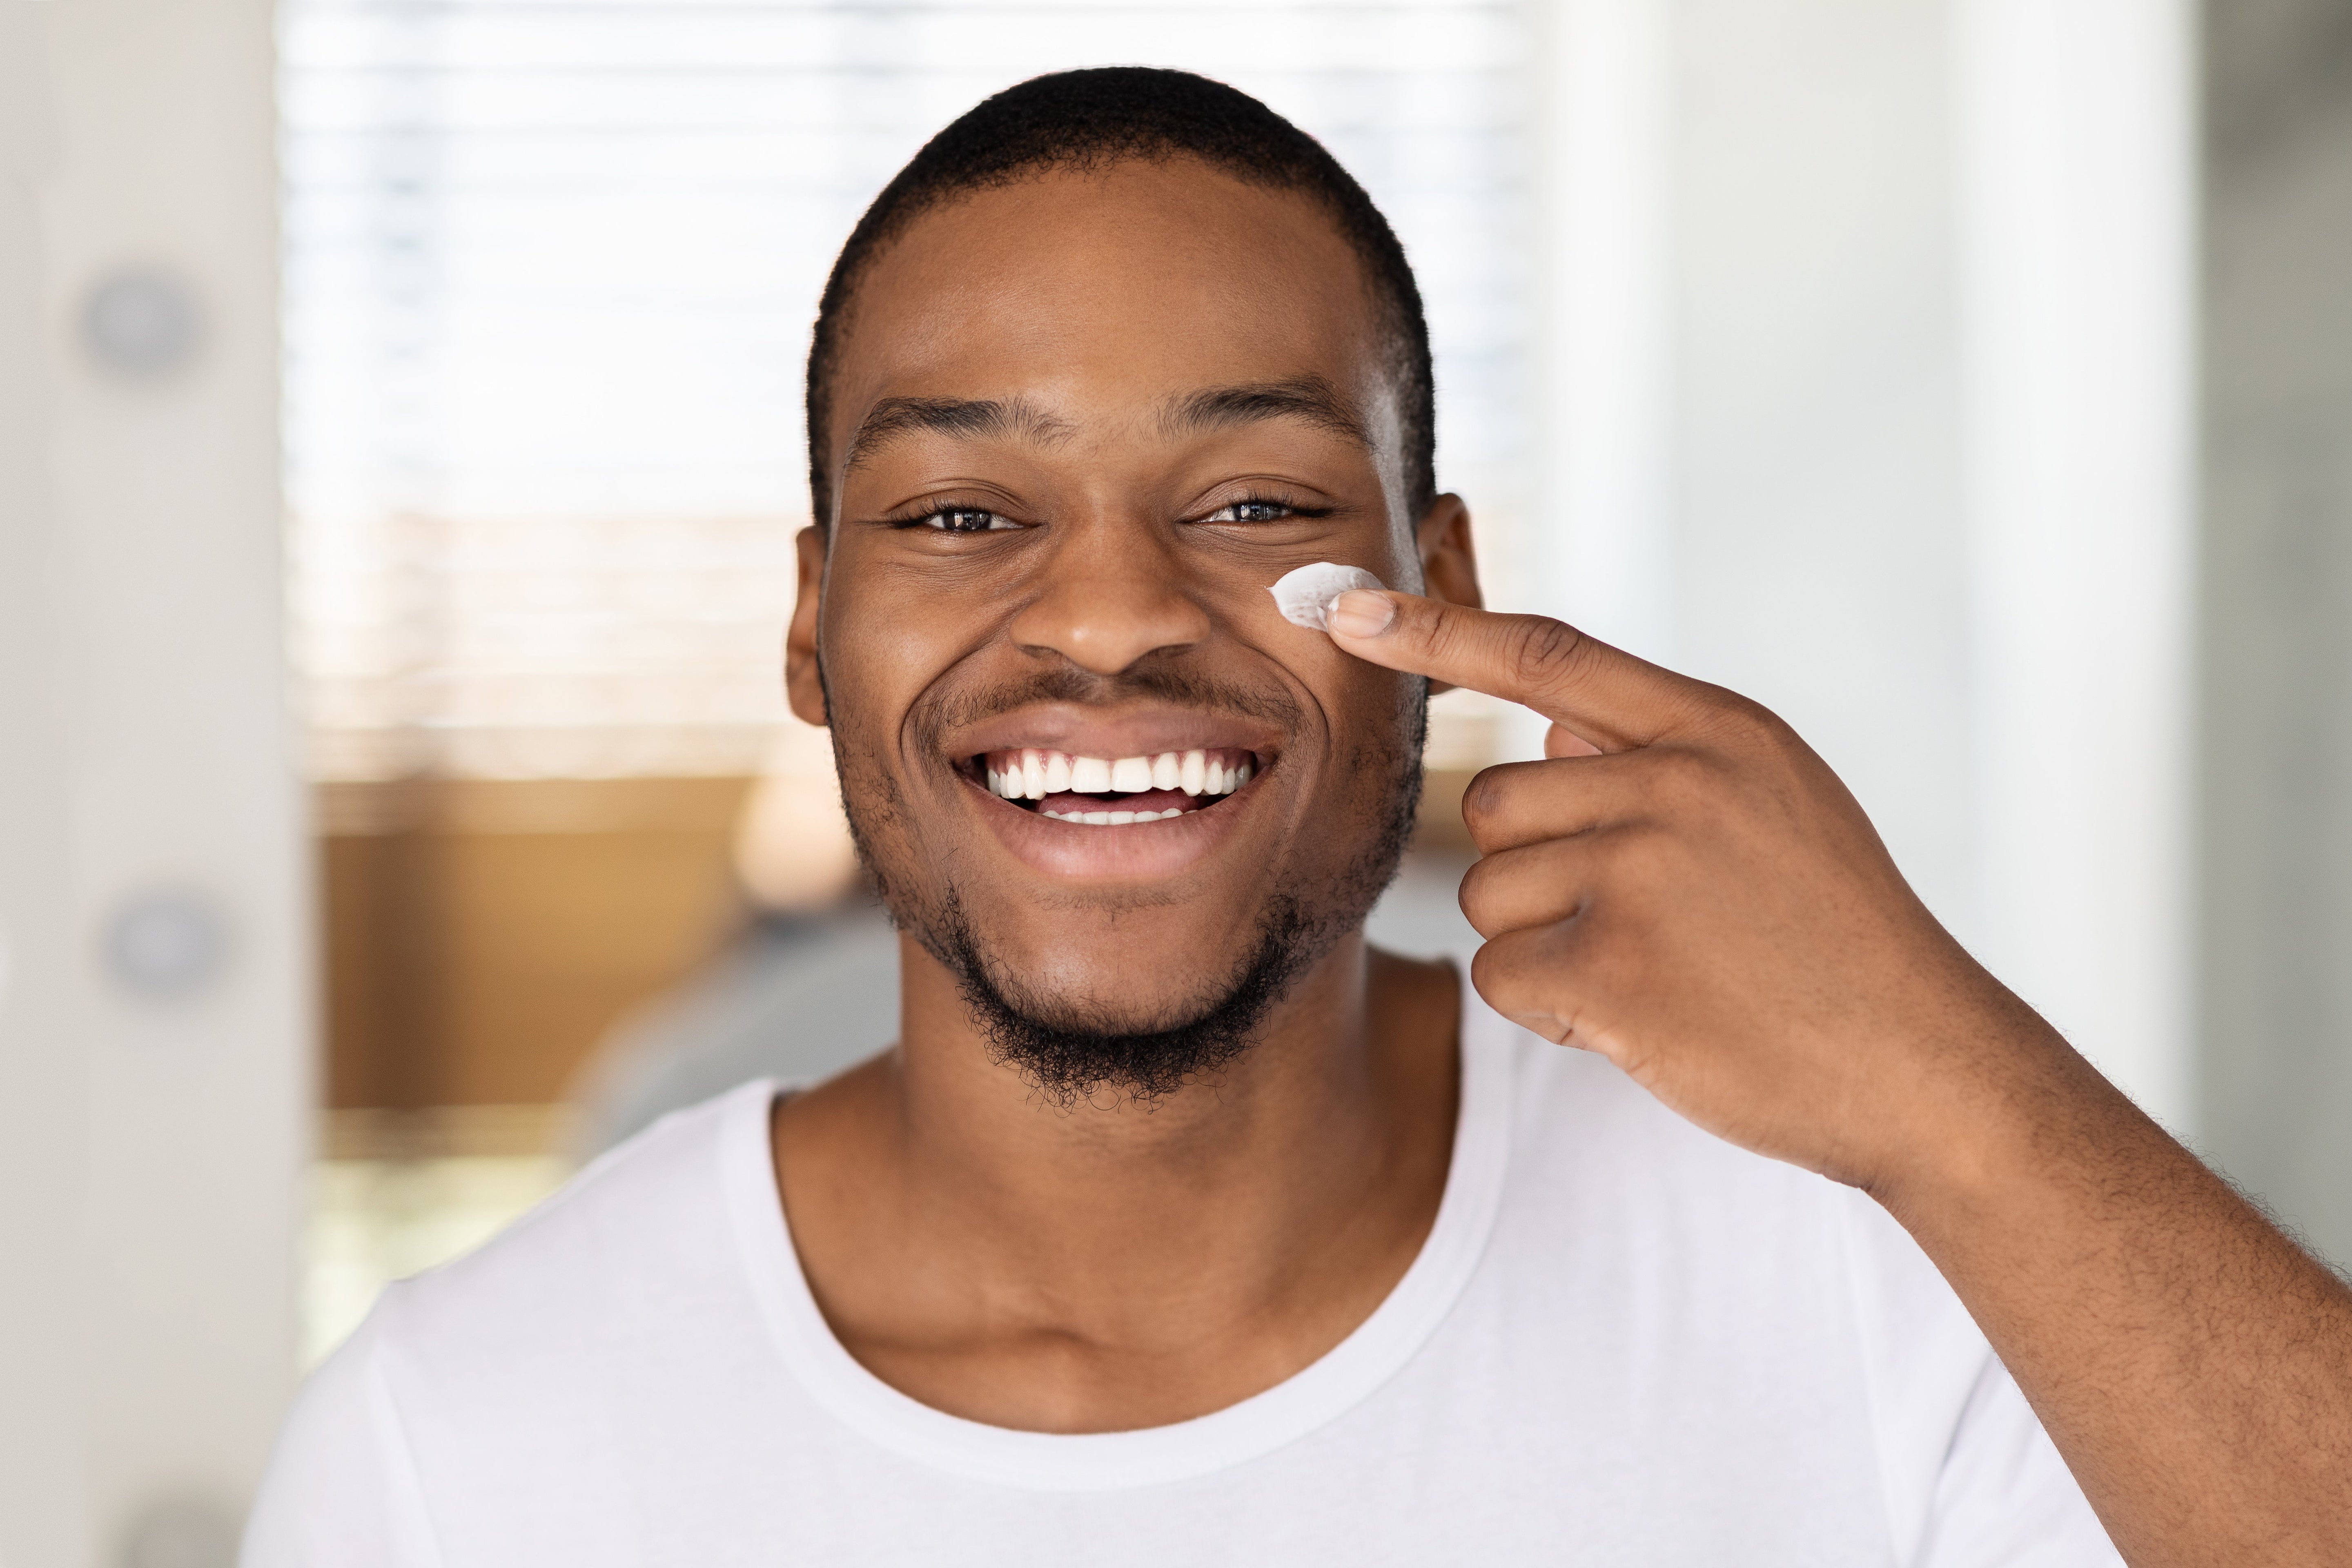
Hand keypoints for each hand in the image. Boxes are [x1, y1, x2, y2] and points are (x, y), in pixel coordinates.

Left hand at [1327, 588, 2055, 1195]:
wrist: (1921, 1064)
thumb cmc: (1836, 939)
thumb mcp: (1776, 807)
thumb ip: (1660, 760)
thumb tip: (1548, 737)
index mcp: (1715, 731)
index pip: (1547, 654)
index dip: (1435, 630)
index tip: (1346, 608)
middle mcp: (1673, 783)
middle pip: (1491, 804)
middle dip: (1532, 871)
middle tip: (1637, 921)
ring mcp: (1642, 871)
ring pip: (1489, 894)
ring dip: (1541, 945)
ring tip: (1655, 968)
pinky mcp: (1613, 966)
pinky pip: (1501, 975)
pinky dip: (1549, 1009)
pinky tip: (1640, 1016)